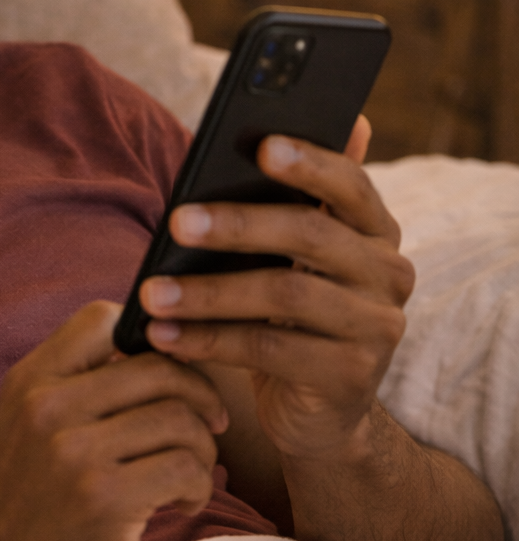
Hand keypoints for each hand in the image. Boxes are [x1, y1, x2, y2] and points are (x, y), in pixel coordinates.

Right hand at [0, 301, 227, 540]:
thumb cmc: (27, 509)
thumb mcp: (28, 430)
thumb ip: (75, 386)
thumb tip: (161, 345)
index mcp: (29, 381)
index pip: (105, 318)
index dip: (153, 343)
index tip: (167, 384)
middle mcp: (47, 406)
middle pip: (161, 368)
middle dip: (200, 399)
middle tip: (207, 431)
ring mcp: (73, 453)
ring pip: (181, 419)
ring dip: (204, 451)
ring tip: (187, 478)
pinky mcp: (103, 499)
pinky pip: (186, 467)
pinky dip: (200, 487)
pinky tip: (181, 505)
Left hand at [139, 118, 414, 466]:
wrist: (318, 415)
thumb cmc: (291, 320)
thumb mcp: (291, 262)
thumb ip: (287, 203)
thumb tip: (270, 126)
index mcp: (374, 231)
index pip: (351, 184)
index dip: (310, 163)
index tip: (262, 146)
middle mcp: (388, 274)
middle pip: (310, 237)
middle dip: (238, 226)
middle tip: (176, 221)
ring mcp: (376, 328)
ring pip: (284, 297)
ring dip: (209, 293)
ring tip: (151, 292)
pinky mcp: (349, 376)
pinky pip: (269, 351)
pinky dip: (209, 341)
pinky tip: (165, 335)